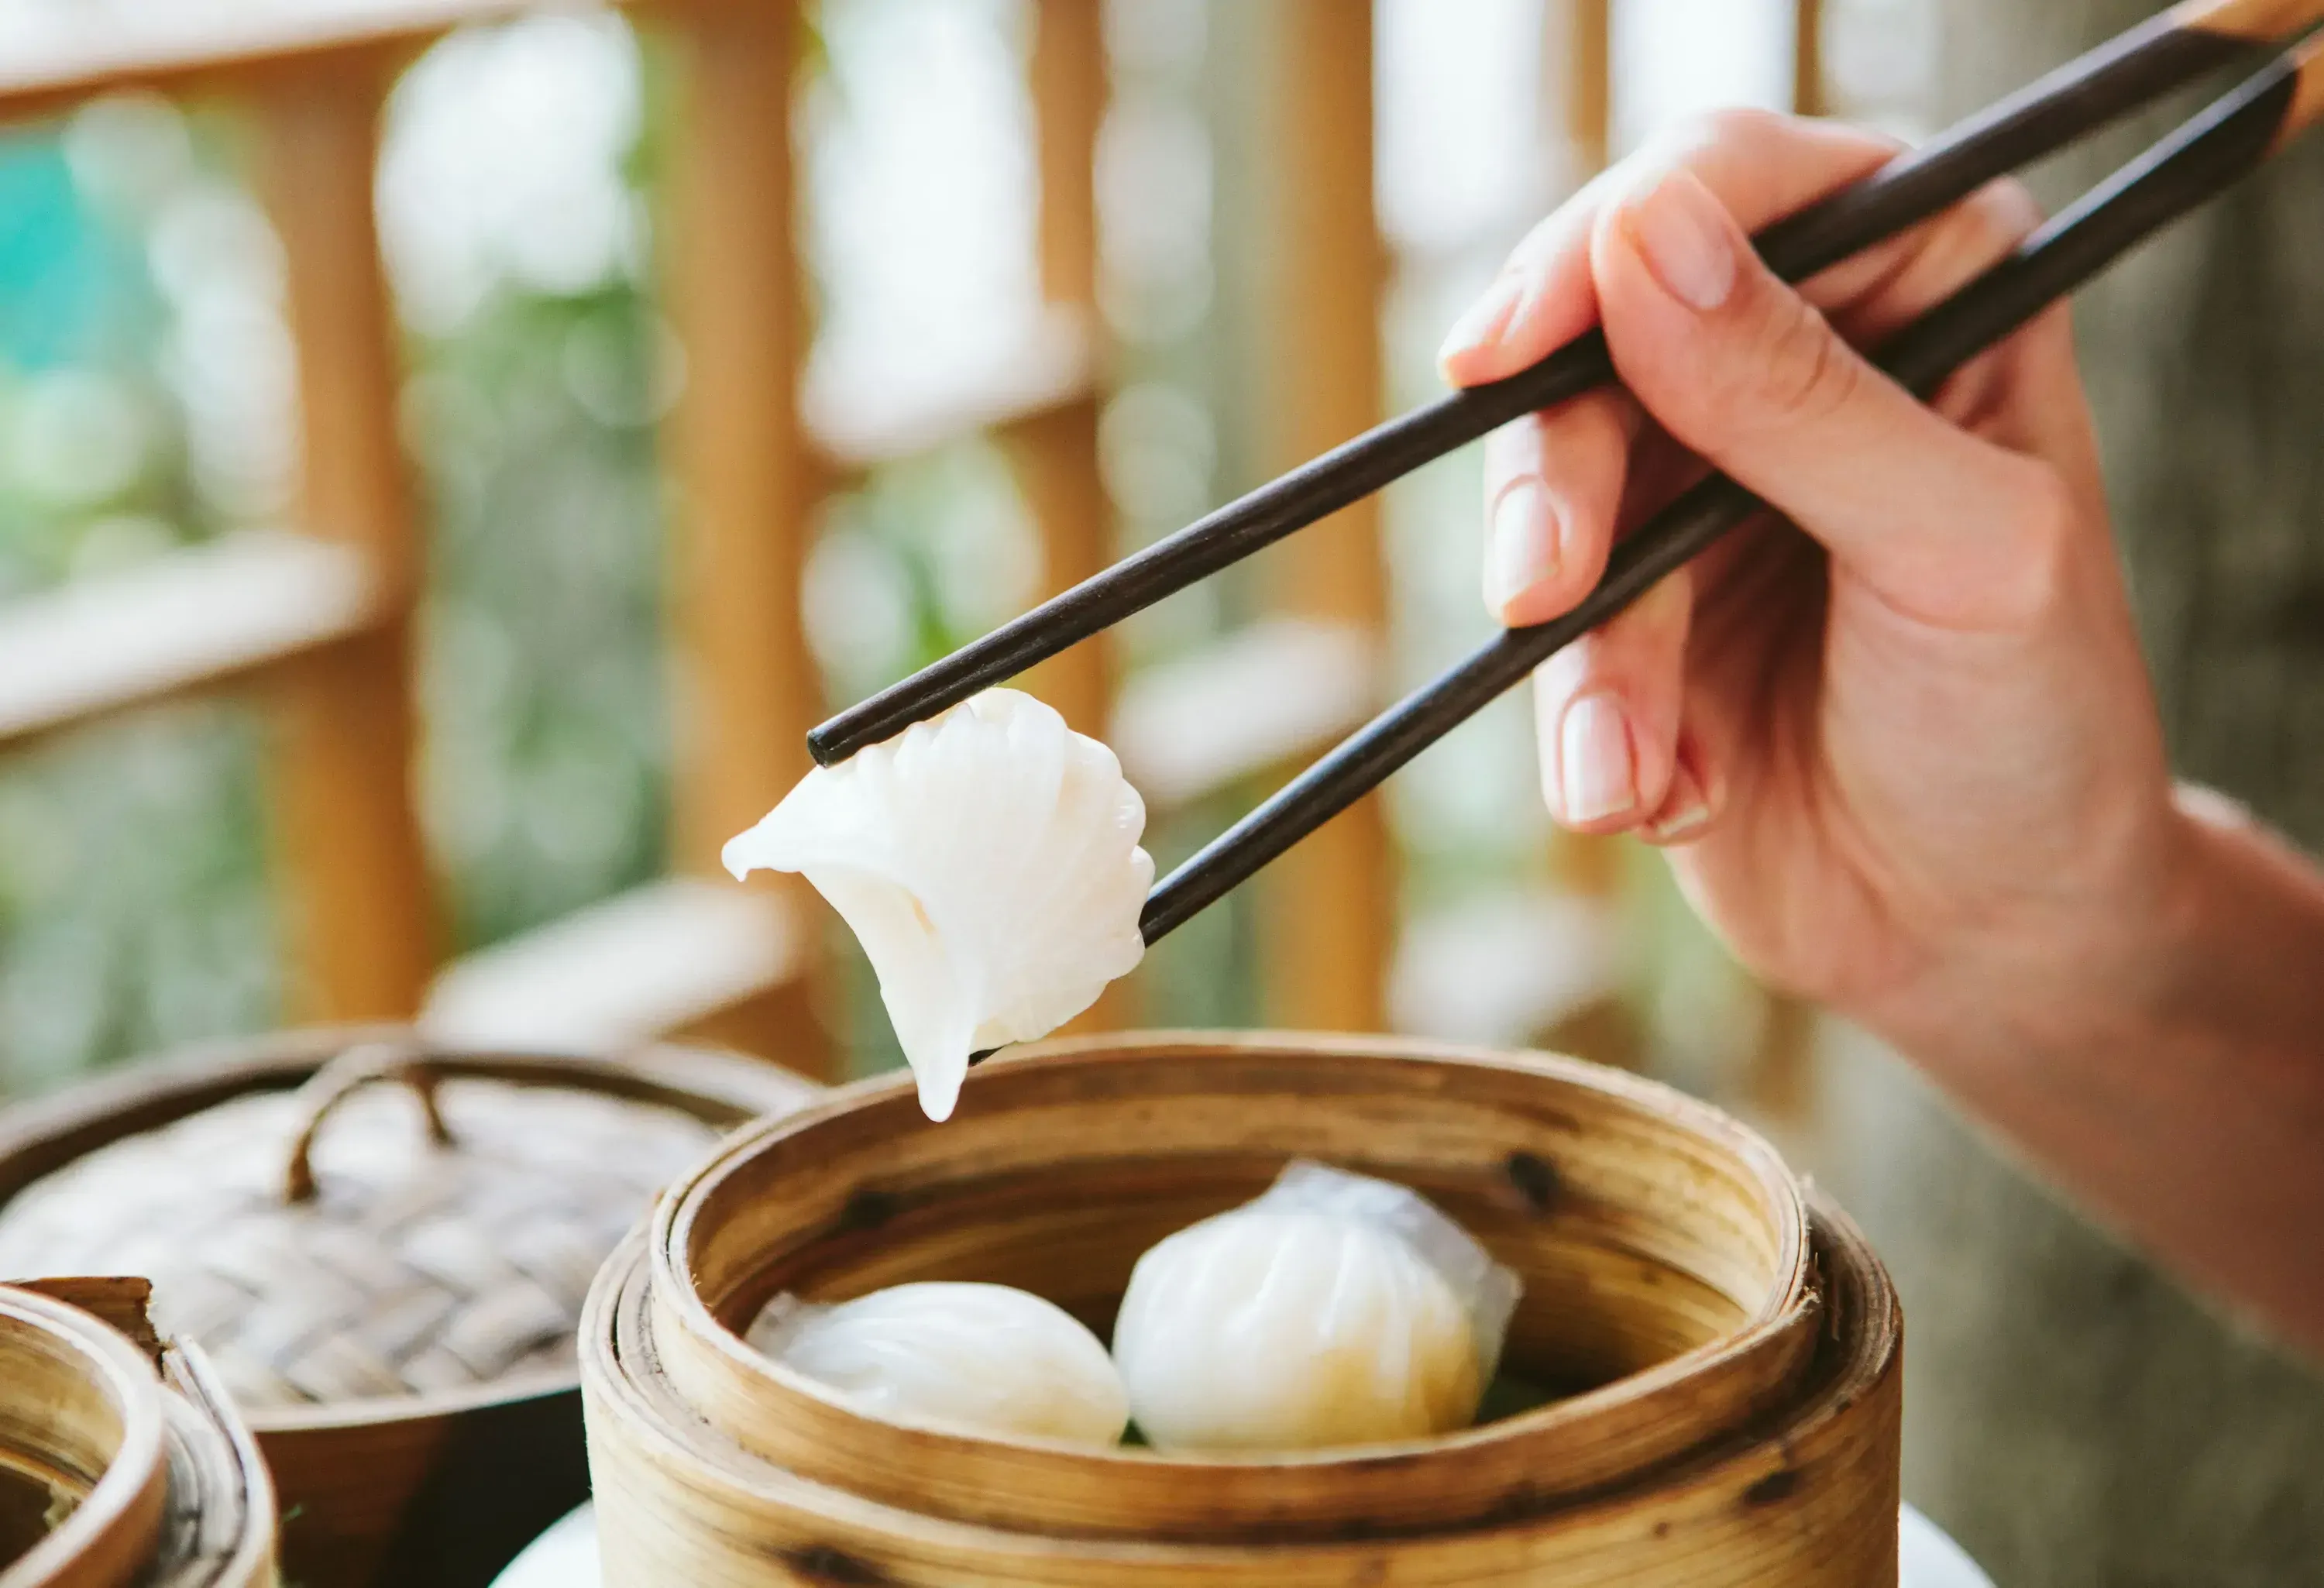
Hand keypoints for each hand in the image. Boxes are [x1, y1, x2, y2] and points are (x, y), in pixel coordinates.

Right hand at [1438, 110, 2181, 1045]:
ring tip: (1631, 773)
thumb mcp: (1953, 550)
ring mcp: (1704, 484)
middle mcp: (1800, 360)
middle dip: (1559, 491)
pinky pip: (1549, 631)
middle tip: (1541, 593)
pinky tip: (1658, 795)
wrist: (1984, 938)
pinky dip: (1587, 725)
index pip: (1731, 188)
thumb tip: (1638, 234)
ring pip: (1550, 501)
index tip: (1503, 350)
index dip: (1598, 250)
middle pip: (1597, 347)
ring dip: (1583, 656)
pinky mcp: (1636, 605)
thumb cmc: (2033, 730)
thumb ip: (1800, 397)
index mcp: (1926, 282)